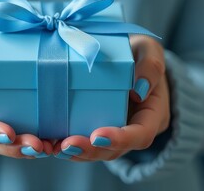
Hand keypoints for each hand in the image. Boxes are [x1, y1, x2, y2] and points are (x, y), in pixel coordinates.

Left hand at [53, 35, 169, 160]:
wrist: (126, 54)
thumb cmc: (139, 52)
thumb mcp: (149, 50)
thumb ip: (150, 65)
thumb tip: (139, 88)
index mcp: (152, 114)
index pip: (141, 135)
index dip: (121, 139)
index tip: (98, 135)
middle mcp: (133, 128)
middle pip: (115, 150)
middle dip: (90, 150)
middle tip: (68, 145)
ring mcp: (114, 130)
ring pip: (97, 151)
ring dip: (75, 152)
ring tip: (55, 147)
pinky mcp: (95, 126)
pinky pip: (83, 142)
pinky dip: (66, 144)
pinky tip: (50, 143)